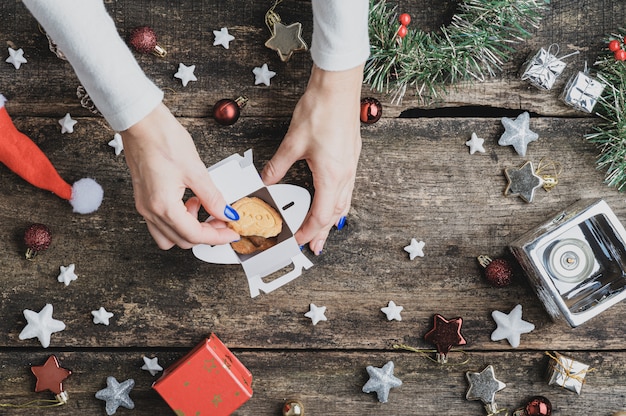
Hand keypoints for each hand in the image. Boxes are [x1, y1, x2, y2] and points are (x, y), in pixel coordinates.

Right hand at [121, 103, 239, 248]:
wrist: (141, 122)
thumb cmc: (162, 139)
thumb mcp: (195, 170)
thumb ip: (213, 197)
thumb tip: (226, 213)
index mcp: (163, 205)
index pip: (194, 235)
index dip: (217, 237)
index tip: (231, 233)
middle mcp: (150, 210)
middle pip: (182, 239)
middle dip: (205, 233)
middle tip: (222, 220)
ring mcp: (144, 205)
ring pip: (169, 235)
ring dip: (189, 229)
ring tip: (202, 207)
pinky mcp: (144, 198)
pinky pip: (162, 221)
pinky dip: (178, 219)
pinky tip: (189, 201)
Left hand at [262, 63, 363, 254]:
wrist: (338, 87)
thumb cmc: (320, 111)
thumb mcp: (293, 143)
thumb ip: (277, 166)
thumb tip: (265, 180)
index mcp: (331, 176)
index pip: (319, 216)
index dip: (307, 232)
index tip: (296, 241)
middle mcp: (345, 175)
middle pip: (335, 214)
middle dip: (323, 233)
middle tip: (313, 247)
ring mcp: (351, 166)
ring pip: (343, 203)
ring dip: (332, 219)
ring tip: (323, 231)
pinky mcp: (351, 157)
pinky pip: (346, 189)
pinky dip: (337, 203)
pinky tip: (331, 200)